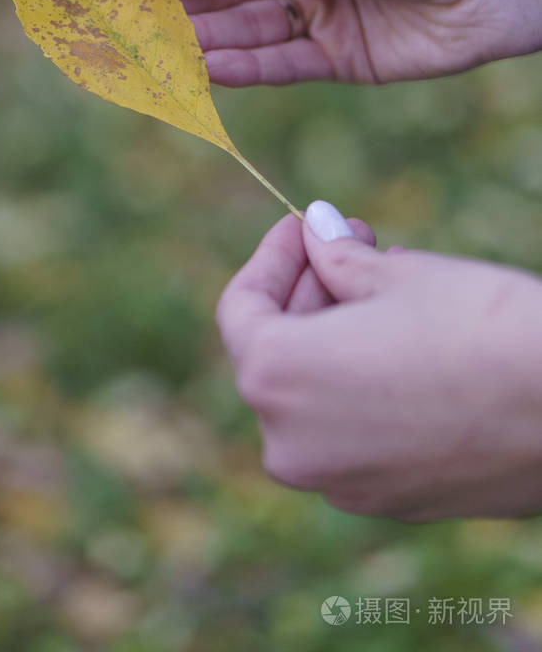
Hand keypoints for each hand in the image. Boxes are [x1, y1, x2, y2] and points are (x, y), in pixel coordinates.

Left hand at [217, 203, 541, 519]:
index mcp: (276, 379)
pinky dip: (359, 384)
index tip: (304, 225)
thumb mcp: (401, 274)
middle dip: (309, 290)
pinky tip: (404, 345)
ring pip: (313, 395)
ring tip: (385, 284)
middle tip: (352, 243)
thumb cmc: (482, 329)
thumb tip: (317, 231)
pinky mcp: (389, 499)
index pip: (241, 308)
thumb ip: (337, 257)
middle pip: (273, 353)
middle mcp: (292, 444)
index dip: (271, 255)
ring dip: (335, 335)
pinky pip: (351, 431)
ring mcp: (340, 482)